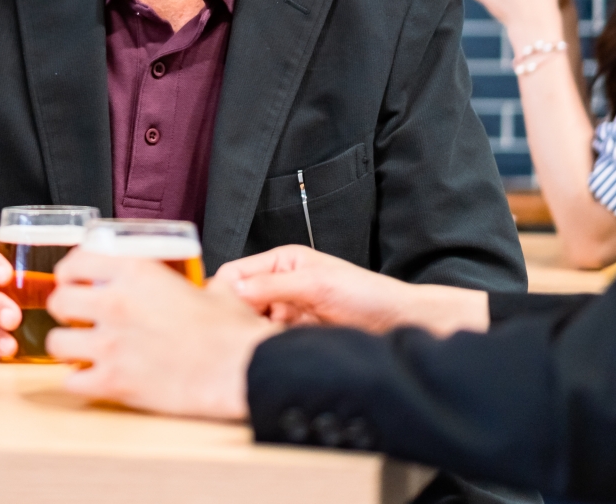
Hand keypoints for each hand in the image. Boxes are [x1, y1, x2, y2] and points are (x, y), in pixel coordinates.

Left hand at [45, 249, 275, 419]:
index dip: (70, 273)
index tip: (73, 280)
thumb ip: (189, 284)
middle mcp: (116, 303)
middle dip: (65, 309)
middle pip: (59, 301)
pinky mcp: (114, 382)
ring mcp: (111, 345)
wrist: (242, 370)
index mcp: (136, 271)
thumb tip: (195, 288)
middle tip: (77, 316)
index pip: (76, 262)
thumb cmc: (232, 333)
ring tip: (83, 349)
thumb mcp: (210, 288)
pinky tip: (94, 378)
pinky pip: (72, 382)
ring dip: (68, 346)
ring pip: (57, 342)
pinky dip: (80, 381)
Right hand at [213, 245, 487, 336]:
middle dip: (235, 317)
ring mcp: (288, 312)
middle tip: (235, 337)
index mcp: (282, 261)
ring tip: (256, 347)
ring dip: (252, 335)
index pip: (235, 274)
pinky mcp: (296, 336)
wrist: (400, 324)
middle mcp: (281, 284)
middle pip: (239, 301)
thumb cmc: (367, 295)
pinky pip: (269, 342)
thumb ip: (272, 286)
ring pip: (251, 324)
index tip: (215, 314)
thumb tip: (230, 292)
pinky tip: (271, 355)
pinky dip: (266, 348)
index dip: (221, 292)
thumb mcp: (316, 284)